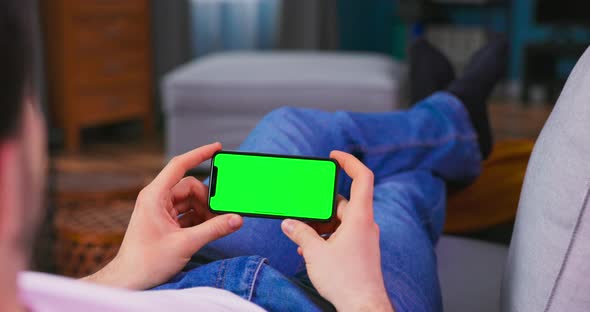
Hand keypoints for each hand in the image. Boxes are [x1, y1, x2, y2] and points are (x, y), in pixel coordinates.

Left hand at [83, 143, 243, 289]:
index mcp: (155, 195)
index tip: (217, 148)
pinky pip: (186, 213)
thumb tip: (236, 219)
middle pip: (190, 187)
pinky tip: (206, 230)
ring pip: (189, 201)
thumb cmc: (146, 262)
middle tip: (220, 215)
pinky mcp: (164, 222)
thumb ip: (214, 229)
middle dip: (207, 200)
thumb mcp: (186, 243)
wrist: (129, 280)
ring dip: (204, 212)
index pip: (179, 165)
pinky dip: (198, 219)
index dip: (199, 154)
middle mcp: (156, 199)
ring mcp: (159, 210)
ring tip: (214, 226)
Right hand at [281, 151, 392, 311]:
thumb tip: (290, 224)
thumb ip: (300, 234)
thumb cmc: (346, 280)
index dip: (349, 161)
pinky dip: (328, 236)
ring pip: (341, 220)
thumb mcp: (315, 253)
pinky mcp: (361, 251)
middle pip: (342, 202)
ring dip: (322, 224)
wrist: (363, 306)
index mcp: (360, 217)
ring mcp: (365, 238)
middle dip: (320, 205)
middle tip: (302, 211)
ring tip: (302, 234)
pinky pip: (343, 234)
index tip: (334, 156)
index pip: (362, 178)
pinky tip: (311, 248)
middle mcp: (366, 224)